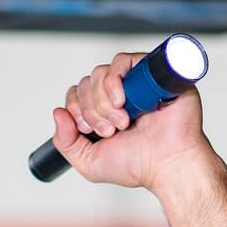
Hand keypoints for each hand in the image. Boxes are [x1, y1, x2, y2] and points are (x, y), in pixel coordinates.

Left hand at [50, 52, 217, 190]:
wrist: (168, 164)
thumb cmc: (138, 166)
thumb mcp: (90, 162)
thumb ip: (66, 142)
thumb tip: (57, 113)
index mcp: (104, 111)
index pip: (77, 94)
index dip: (76, 108)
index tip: (88, 129)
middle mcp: (119, 94)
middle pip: (87, 82)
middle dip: (91, 109)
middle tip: (109, 130)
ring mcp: (135, 82)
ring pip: (101, 72)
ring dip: (102, 99)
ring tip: (120, 121)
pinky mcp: (152, 73)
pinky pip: (124, 60)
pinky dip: (114, 79)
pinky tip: (121, 100)